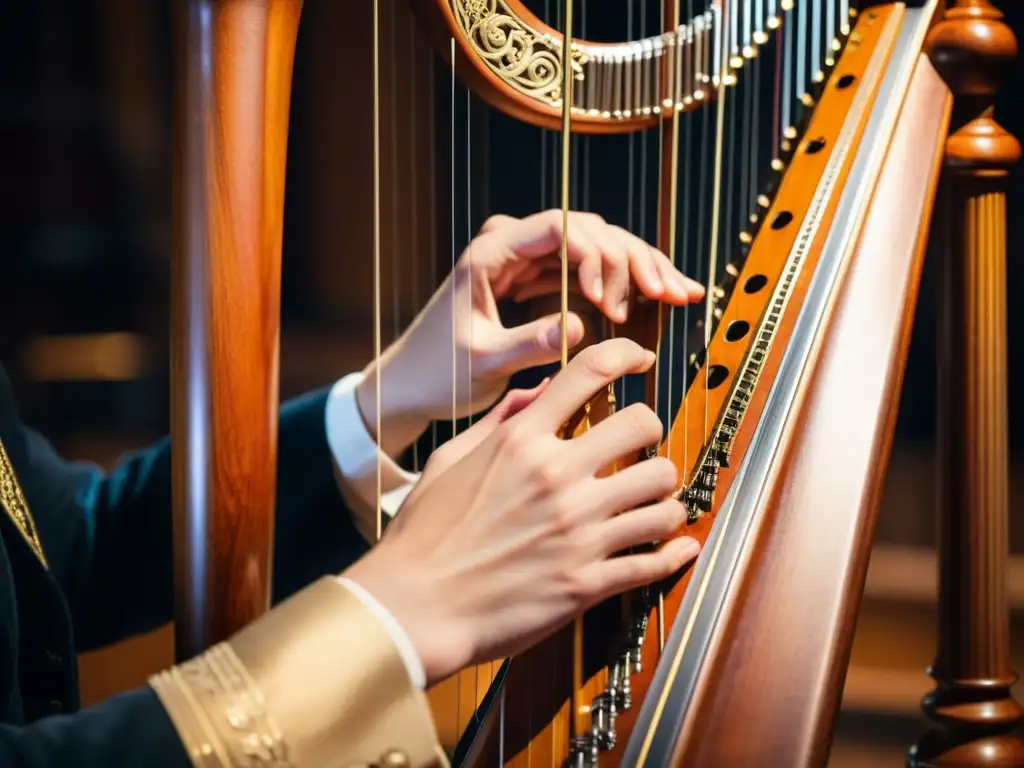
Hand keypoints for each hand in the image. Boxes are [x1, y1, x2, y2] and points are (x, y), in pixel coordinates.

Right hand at [344, 338, 701, 685]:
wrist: (413, 609)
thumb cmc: (423, 536)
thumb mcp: (449, 461)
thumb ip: (497, 421)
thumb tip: (537, 391)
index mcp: (520, 442)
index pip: (588, 373)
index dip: (625, 355)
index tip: (641, 360)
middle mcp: (556, 477)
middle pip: (643, 426)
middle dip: (650, 434)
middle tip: (641, 450)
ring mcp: (577, 531)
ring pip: (662, 494)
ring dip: (664, 497)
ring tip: (654, 504)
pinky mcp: (586, 582)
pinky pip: (655, 560)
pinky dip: (674, 553)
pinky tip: (679, 546)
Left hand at [355, 210, 704, 454]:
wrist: (414, 383)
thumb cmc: (436, 371)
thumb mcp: (480, 361)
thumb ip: (527, 343)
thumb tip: (580, 330)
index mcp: (490, 253)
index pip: (557, 228)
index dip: (593, 256)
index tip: (602, 302)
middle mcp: (514, 246)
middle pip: (589, 231)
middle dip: (630, 261)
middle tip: (662, 297)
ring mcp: (531, 261)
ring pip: (600, 247)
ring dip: (641, 268)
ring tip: (680, 293)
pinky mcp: (543, 280)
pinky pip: (593, 271)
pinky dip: (628, 283)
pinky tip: (665, 293)